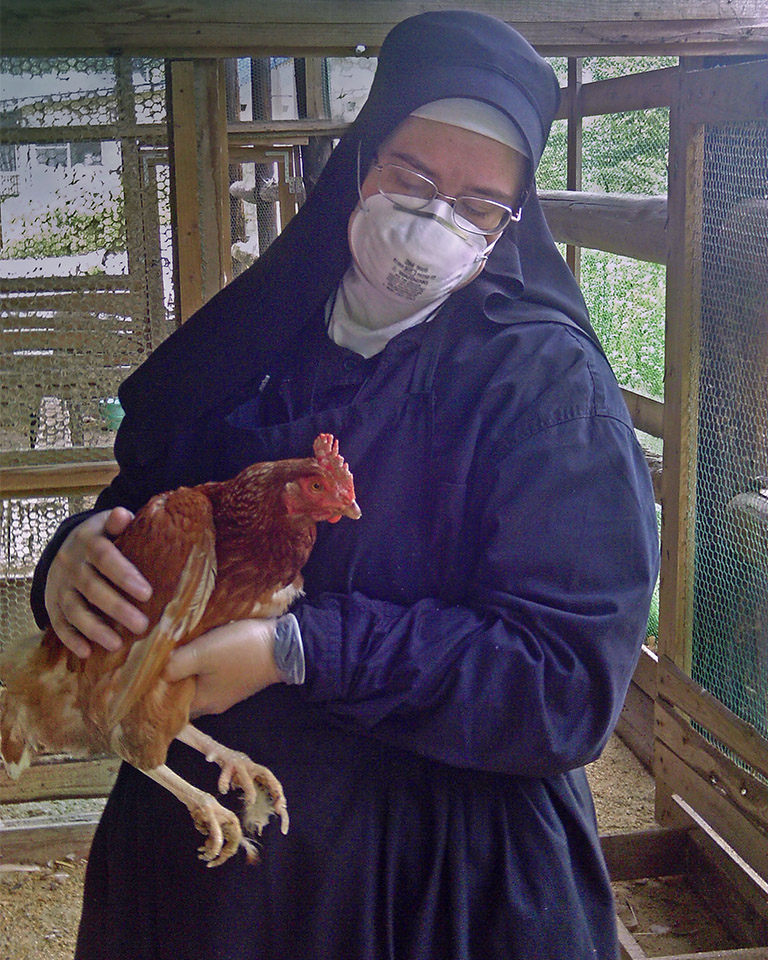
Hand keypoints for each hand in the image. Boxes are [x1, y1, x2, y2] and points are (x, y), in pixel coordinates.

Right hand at [45, 507, 151, 658]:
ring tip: (117, 644)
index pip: (105, 557)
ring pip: (74, 608)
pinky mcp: (52, 604)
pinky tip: (86, 652)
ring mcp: (60, 585)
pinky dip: (71, 638)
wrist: (65, 548)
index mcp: (88, 542)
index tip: (147, 593)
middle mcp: (71, 564)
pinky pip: (58, 623)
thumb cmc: (102, 538)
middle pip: (92, 587)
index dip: (124, 575)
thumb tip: (125, 514)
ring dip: (94, 628)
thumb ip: (119, 523)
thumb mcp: (108, 524)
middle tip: (141, 625)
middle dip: (116, 607)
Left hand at [164, 619, 281, 717]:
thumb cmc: (240, 651)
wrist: (286, 647)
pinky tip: (200, 652)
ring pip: (199, 686)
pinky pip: (212, 678)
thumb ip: (174, 664)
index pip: (169, 706)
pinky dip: (203, 669)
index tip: (146, 671)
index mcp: (202, 703)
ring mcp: (229, 693)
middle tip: (159, 659)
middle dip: (172, 681)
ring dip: (188, 673)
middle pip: (184, 696)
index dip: (156, 691)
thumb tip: (155, 673)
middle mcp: (214, 704)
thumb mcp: (202, 653)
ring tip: (176, 651)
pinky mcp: (239, 679)